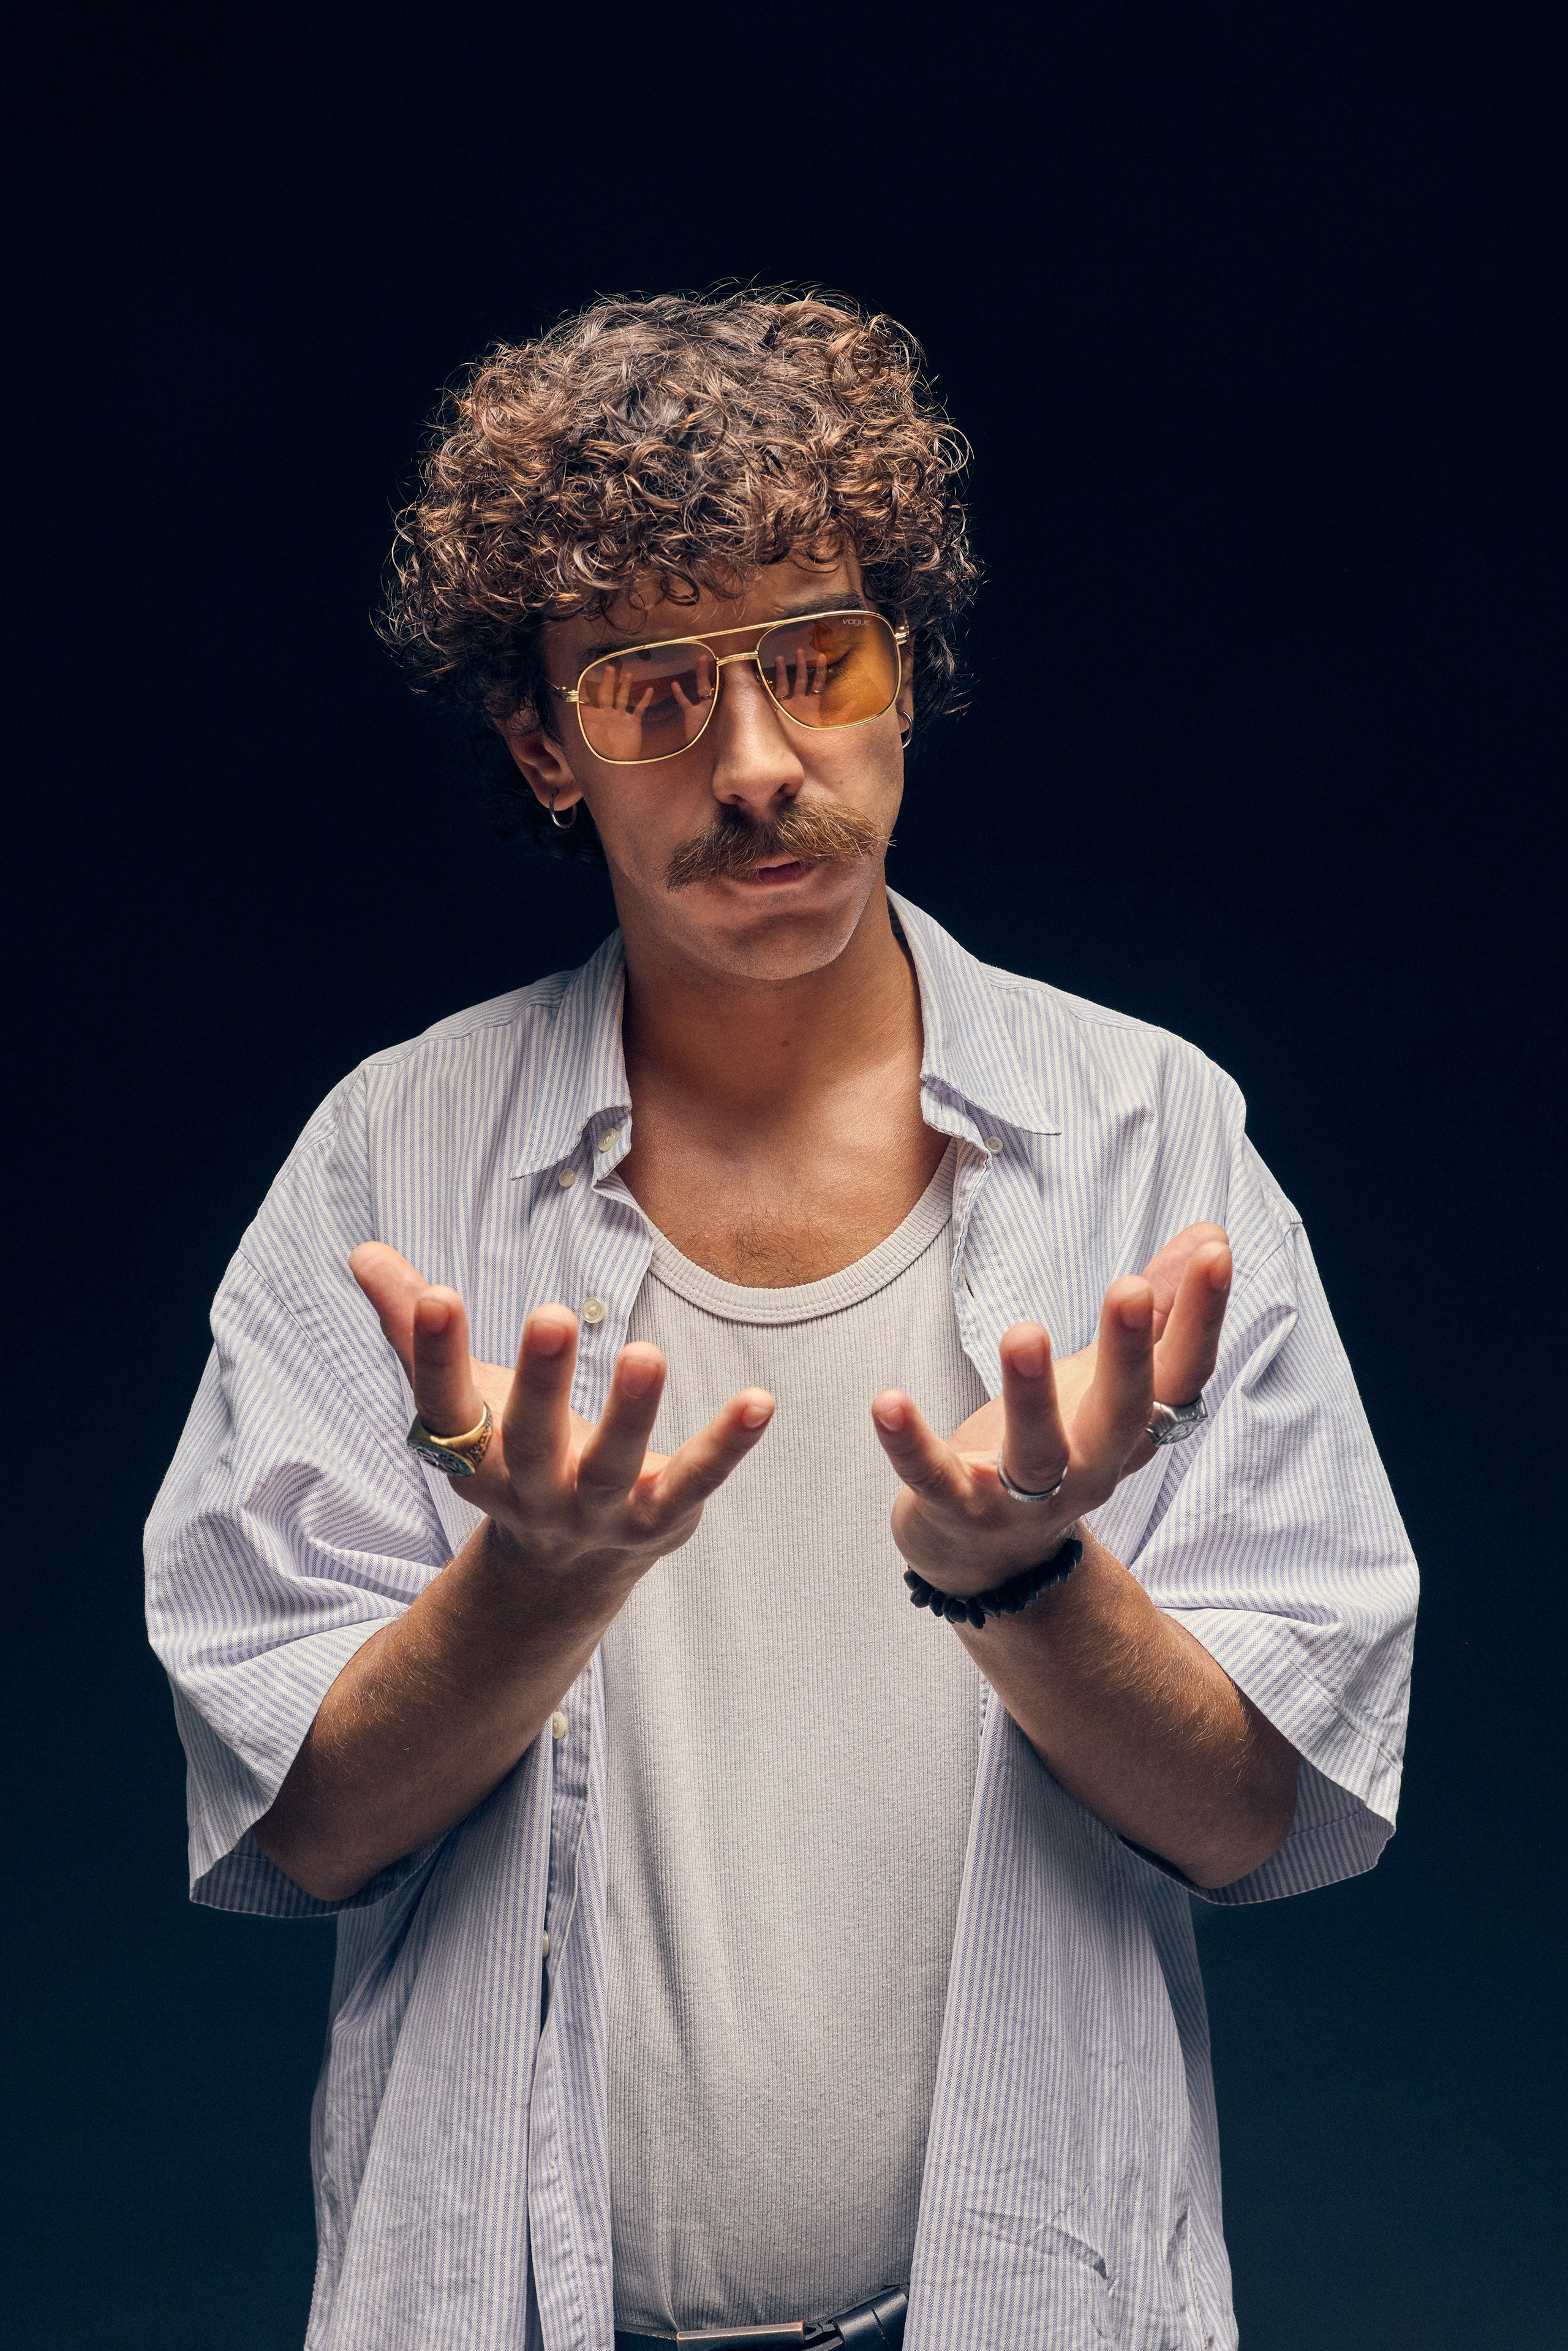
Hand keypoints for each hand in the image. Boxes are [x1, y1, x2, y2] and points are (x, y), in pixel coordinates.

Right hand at [350, 1244, 774, 1590]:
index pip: (445, 1406)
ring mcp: (596, 1512)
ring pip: (612, 1464)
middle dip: (537, 1382)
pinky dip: (725, 1446)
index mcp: (473, 1457)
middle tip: (547, 1316)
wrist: (564, 1566)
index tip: (437, 1294)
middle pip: (529, 1440)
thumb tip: (364, 1251)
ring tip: (647, 1354)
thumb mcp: (465, 1396)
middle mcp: (530, 1491)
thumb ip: (415, 1327)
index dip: (435, 1353)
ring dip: (631, 1412)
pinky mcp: (658, 1520)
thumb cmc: (512, 1450)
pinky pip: (694, 1482)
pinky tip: (759, 1401)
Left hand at [870, 1226, 1231, 1595]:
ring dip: (1031, 1395)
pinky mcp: (958, 1511)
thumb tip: (1211, 1235)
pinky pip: (935, 1479)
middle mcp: (1090, 1467)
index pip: (1182, 1374)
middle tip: (1128, 1288)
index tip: (1217, 1254)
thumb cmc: (1055, 1446)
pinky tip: (887, 1401)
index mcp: (1130, 1428)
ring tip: (1022, 1332)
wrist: (988, 1559)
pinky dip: (911, 1444)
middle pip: (1123, 1415)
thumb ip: (1154, 1312)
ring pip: (1037, 1453)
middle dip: (1128, 1353)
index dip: (1202, 1318)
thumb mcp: (1105, 1380)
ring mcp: (1025, 1498)